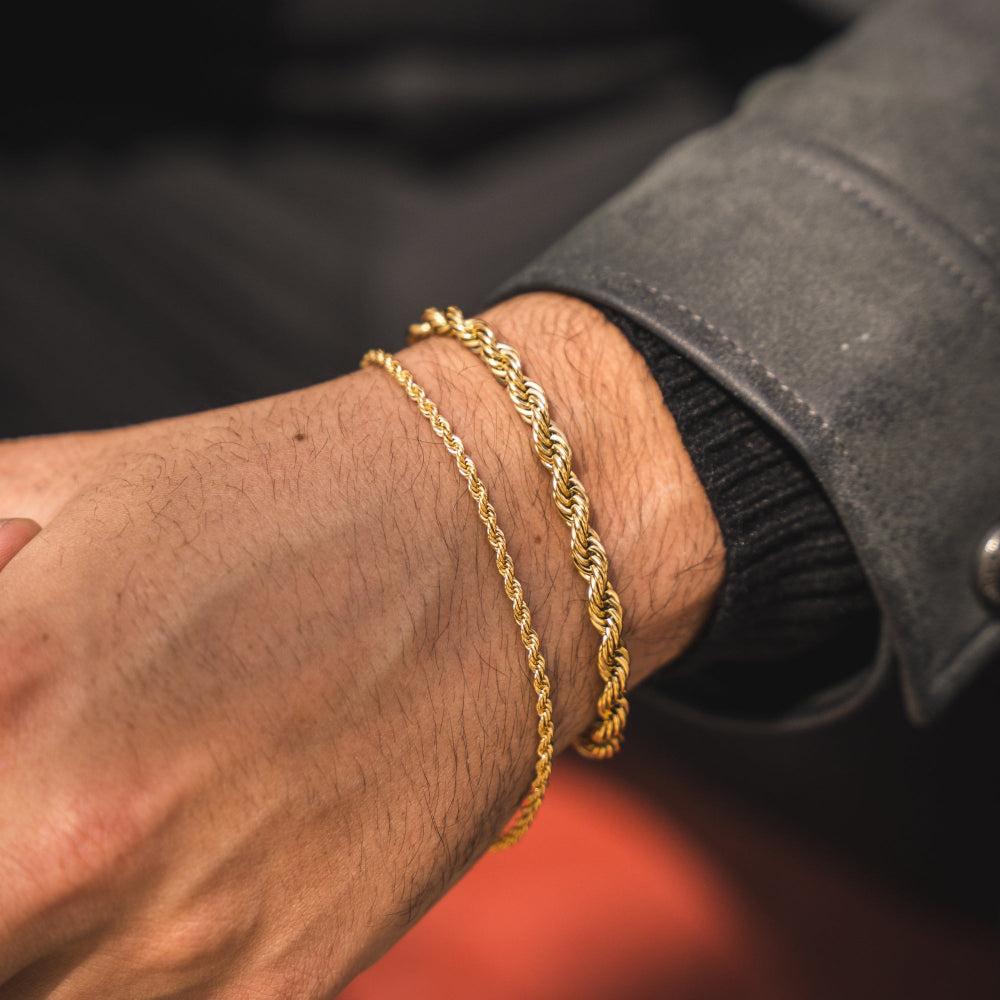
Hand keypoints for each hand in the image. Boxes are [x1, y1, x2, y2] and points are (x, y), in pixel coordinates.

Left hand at [0, 293, 722, 996]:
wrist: (500, 538)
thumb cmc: (296, 493)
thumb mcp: (61, 485)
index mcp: (8, 686)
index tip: (2, 756)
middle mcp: (72, 841)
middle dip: (4, 850)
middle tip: (43, 783)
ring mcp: (185, 936)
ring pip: (44, 984)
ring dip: (52, 919)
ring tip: (130, 806)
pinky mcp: (284, 981)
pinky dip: (134, 956)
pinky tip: (190, 858)